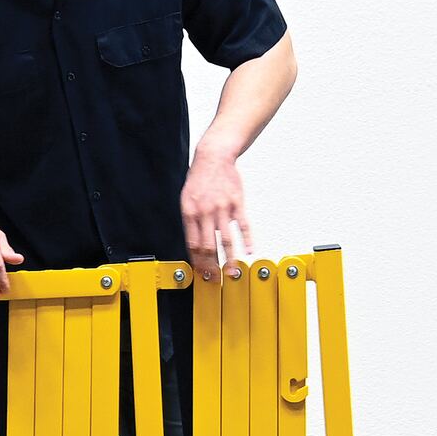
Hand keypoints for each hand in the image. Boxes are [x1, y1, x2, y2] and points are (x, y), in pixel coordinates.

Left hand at [181, 147, 252, 278]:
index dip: (197, 262)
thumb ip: (191, 221)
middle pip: (208, 246)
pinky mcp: (237, 203)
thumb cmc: (200, 179)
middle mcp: (205, 212)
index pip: (192, 244)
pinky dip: (247, 240)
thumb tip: (195, 244)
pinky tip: (249, 251)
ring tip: (233, 272)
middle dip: (212, 266)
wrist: (214, 156)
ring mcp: (222, 208)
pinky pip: (243, 225)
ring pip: (226, 240)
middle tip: (216, 278)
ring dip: (230, 259)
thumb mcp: (187, 199)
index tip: (202, 273)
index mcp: (190, 213)